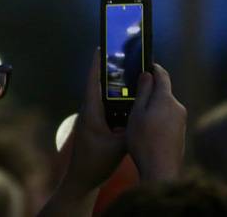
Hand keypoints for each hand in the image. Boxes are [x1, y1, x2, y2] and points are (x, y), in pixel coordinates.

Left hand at [61, 49, 126, 195]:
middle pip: (99, 85)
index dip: (97, 65)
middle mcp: (89, 111)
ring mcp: (92, 118)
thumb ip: (130, 129)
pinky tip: (130, 97)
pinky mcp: (96, 125)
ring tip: (129, 70)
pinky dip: (117, 100)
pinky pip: (107, 107)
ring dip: (114, 84)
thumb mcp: (118, 146)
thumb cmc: (96, 162)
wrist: (83, 179)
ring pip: (104, 96)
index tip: (101, 47)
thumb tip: (143, 113)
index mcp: (91, 112)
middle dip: (110, 70)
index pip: (93, 83)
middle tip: (122, 54)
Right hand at [126, 64, 186, 181]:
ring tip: (135, 113)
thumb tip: (147, 74)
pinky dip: (157, 117)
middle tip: (131, 92)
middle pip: (163, 91)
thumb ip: (143, 92)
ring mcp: (181, 120)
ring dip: (152, 105)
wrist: (161, 170)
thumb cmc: (144, 141)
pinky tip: (145, 128)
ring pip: (164, 105)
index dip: (153, 67)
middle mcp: (177, 107)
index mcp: (166, 99)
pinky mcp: (180, 132)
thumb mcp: (137, 113)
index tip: (143, 64)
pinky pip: (167, 117)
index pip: (162, 75)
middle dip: (150, 89)